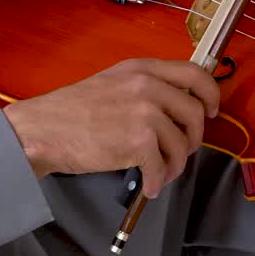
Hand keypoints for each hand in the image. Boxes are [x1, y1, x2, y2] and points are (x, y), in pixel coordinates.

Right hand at [2, 58, 219, 197]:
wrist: (42, 131)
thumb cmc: (70, 111)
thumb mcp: (112, 82)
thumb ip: (144, 87)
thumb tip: (174, 106)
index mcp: (142, 69)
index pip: (194, 74)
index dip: (211, 94)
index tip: (212, 109)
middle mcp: (148, 86)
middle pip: (195, 113)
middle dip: (192, 138)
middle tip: (181, 151)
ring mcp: (145, 113)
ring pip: (182, 145)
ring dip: (174, 165)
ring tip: (159, 173)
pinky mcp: (139, 142)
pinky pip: (162, 168)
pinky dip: (157, 183)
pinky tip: (148, 186)